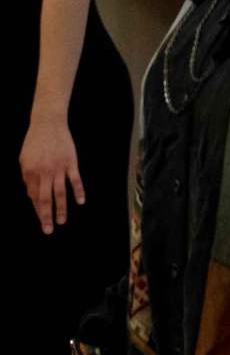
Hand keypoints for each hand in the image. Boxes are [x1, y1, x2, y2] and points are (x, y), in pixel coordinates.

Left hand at [20, 117, 84, 233]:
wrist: (48, 124)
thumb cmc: (34, 142)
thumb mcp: (24, 159)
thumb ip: (28, 177)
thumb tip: (32, 194)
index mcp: (30, 172)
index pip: (33, 196)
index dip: (37, 209)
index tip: (41, 219)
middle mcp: (44, 173)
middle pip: (45, 199)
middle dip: (46, 216)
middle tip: (48, 230)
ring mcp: (59, 168)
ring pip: (60, 193)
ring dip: (61, 209)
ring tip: (61, 222)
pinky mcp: (71, 163)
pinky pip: (75, 180)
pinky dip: (78, 191)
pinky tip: (80, 202)